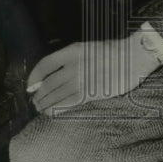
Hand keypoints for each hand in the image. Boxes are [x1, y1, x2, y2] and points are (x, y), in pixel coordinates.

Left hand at [27, 36, 162, 114]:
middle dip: (39, 94)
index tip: (30, 86)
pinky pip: (67, 103)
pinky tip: (51, 112)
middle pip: (49, 83)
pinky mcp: (90, 93)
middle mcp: (74, 65)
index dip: (34, 77)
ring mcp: (82, 80)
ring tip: (40, 108)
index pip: (45, 65)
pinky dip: (56, 109)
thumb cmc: (112, 53)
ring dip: (45, 104)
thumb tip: (51, 77)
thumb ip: (69, 60)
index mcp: (72, 51)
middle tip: (35, 101)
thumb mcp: (86, 49)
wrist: (133, 58)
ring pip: (56, 95)